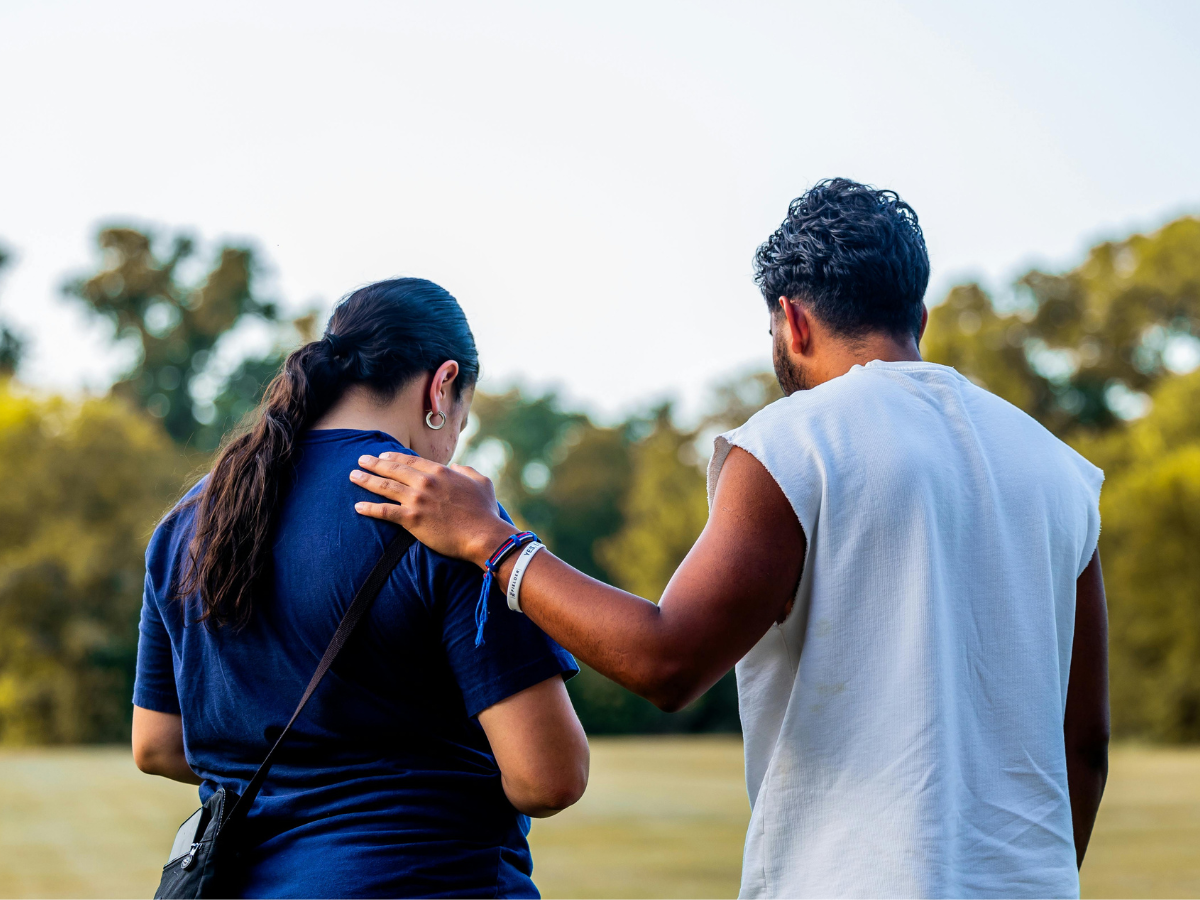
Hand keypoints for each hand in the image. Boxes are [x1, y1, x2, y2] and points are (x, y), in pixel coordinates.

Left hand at [351, 453, 513, 567]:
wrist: (483, 535)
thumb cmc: (485, 511)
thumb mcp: (481, 482)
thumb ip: (467, 470)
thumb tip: (457, 467)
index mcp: (440, 472)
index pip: (411, 461)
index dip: (394, 457)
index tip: (382, 456)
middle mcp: (425, 483)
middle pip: (393, 470)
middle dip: (374, 464)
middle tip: (361, 460)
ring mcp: (417, 500)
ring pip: (385, 487)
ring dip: (366, 481)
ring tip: (353, 476)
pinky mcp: (412, 520)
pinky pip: (385, 512)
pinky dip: (370, 509)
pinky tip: (358, 507)